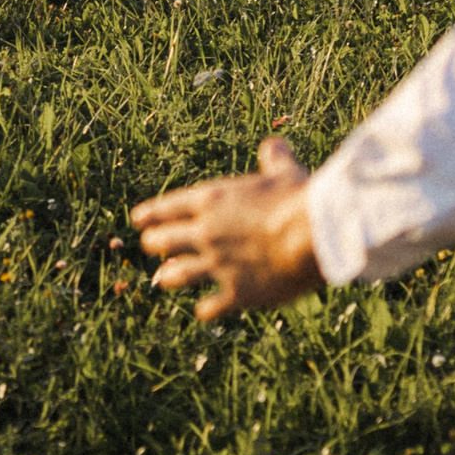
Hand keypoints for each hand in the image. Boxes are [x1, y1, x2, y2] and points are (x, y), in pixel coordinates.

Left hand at [132, 137, 325, 318]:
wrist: (315, 234)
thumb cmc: (301, 197)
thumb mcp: (285, 172)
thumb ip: (274, 159)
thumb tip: (274, 144)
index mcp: (212, 200)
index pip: (167, 207)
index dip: (150, 214)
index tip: (139, 219)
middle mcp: (206, 233)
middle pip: (162, 240)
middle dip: (154, 243)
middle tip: (151, 245)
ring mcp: (218, 265)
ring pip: (176, 275)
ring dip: (168, 276)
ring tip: (162, 279)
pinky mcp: (236, 293)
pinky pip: (210, 306)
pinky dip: (207, 309)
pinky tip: (206, 311)